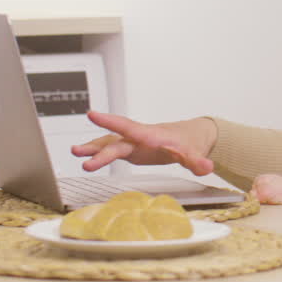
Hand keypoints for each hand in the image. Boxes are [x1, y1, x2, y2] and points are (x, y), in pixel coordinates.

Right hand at [70, 111, 216, 174]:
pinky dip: (98, 152)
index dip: (111, 122)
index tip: (93, 114)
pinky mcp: (131, 149)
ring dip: (93, 148)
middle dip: (100, 151)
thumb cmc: (189, 143)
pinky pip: (111, 149)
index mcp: (151, 136)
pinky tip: (84, 155)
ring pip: (110, 143)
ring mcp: (133, 143)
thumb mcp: (194, 154)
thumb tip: (207, 167)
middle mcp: (138, 137)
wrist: (190, 137)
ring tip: (74, 152)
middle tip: (82, 157)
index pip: (129, 127)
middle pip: (116, 143)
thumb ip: (198, 161)